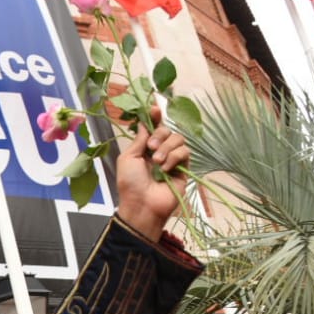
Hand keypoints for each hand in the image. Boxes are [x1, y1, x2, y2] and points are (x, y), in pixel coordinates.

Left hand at [114, 105, 188, 238]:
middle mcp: (159, 150)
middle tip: (150, 147)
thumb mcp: (128, 158)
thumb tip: (143, 121)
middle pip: (167, 130)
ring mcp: (172, 159)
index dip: (155, 116)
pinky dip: (174, 157)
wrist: (142, 205)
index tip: (154, 109)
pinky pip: (185, 152)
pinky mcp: (184, 168)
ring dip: (166, 148)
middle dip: (159, 135)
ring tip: (157, 162)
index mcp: (144, 147)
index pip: (153, 127)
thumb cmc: (130, 183)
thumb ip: (138, 139)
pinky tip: (166, 168)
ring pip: (178, 139)